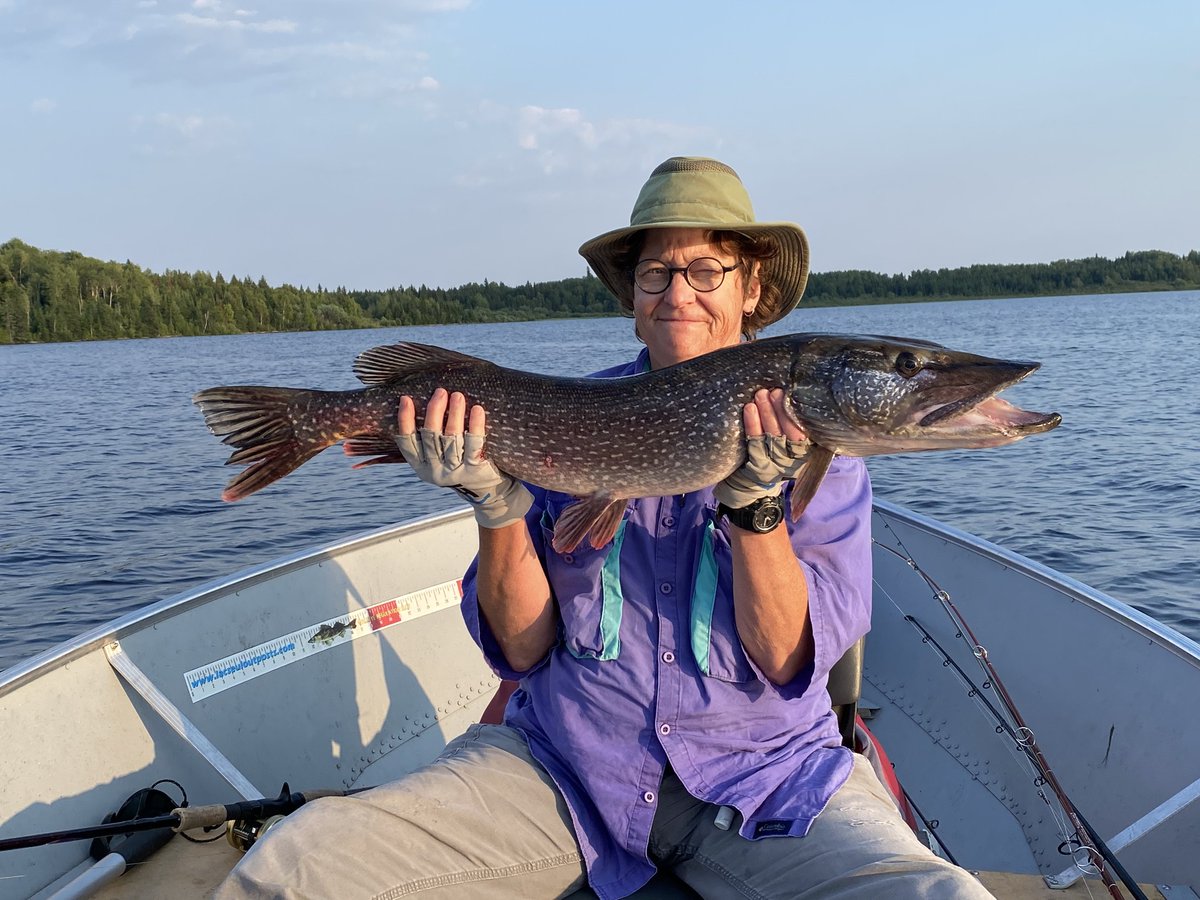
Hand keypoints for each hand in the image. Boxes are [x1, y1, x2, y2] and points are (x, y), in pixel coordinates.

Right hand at [396, 388, 532, 528]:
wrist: (488, 491)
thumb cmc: (460, 464)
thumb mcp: (439, 458)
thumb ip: (429, 439)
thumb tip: (419, 400)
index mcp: (421, 467)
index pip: (408, 442)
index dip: (404, 420)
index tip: (405, 399)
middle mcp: (436, 470)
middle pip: (431, 437)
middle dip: (434, 412)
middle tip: (440, 392)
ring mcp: (455, 471)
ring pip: (452, 439)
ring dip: (453, 414)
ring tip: (457, 395)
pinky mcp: (476, 470)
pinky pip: (475, 444)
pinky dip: (476, 425)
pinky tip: (477, 409)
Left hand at [713, 388, 809, 509]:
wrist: (753, 483)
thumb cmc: (774, 453)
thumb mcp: (790, 443)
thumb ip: (796, 425)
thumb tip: (794, 392)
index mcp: (806, 451)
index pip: (805, 431)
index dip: (796, 413)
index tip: (790, 394)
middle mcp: (794, 460)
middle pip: (790, 433)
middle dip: (781, 410)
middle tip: (774, 391)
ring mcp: (775, 465)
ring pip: (772, 436)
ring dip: (766, 413)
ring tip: (760, 395)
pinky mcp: (758, 468)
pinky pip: (754, 443)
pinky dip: (752, 425)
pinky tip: (749, 409)